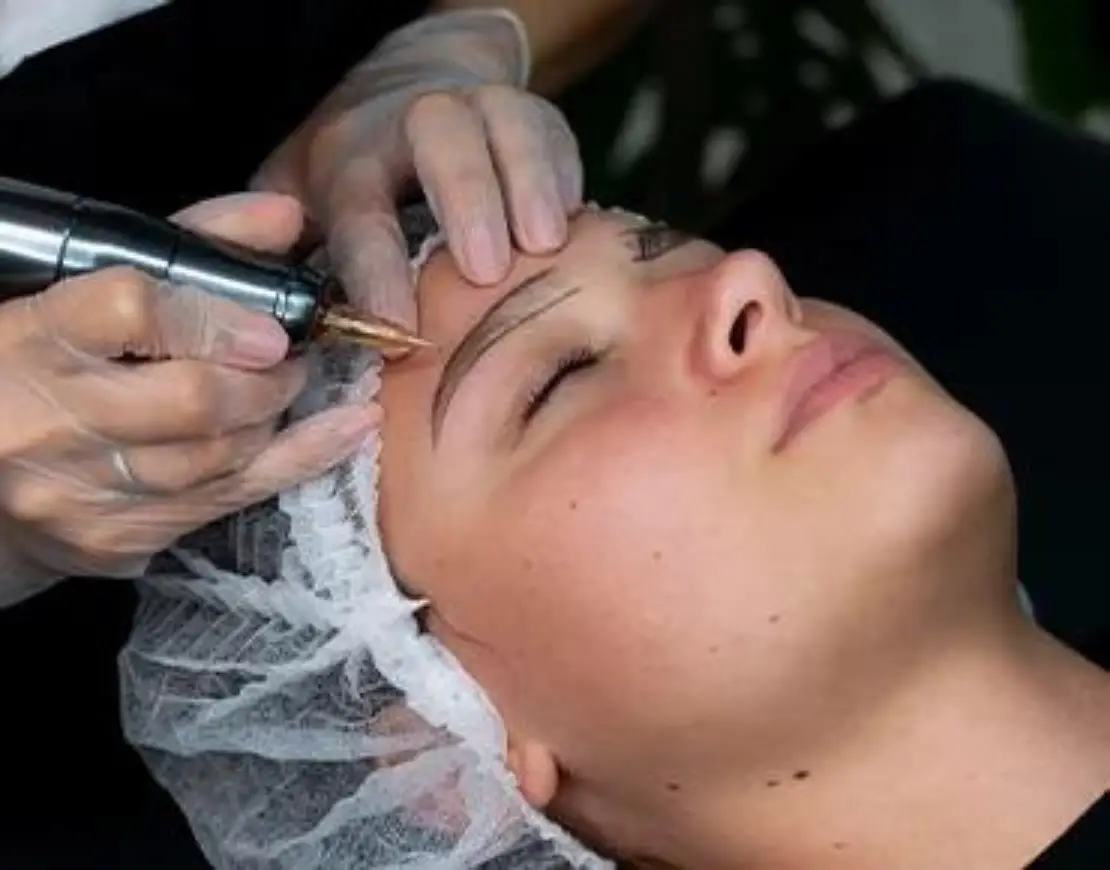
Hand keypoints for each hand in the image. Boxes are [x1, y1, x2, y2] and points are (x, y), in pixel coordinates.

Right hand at [0, 192, 379, 607]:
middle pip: (194, 399)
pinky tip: (348, 430)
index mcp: (28, 338)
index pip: (131, 310)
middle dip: (267, 377)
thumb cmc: (37, 367)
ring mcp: (78, 491)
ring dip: (275, 416)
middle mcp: (46, 422)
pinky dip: (300, 461)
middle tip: (292, 356)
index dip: (216, 316)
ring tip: (291, 385)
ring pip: (219, 456)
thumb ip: (185, 248)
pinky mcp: (114, 540)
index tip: (271, 328)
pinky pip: (227, 500)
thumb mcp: (86, 291)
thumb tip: (285, 216)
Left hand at [252, 8, 582, 326]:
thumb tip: (298, 335)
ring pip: (507, 122)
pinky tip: (575, 227)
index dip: (377, 272)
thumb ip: (289, 261)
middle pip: (439, 136)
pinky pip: (556, 136)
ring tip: (546, 243)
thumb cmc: (351, 170)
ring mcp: (480, 109)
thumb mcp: (296, 204)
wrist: (407, 84)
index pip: (360, 213)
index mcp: (350, 158)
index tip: (398, 331)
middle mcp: (413, 123)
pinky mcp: (533, 116)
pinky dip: (566, 179)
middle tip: (485, 268)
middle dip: (465, 198)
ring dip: (529, 181)